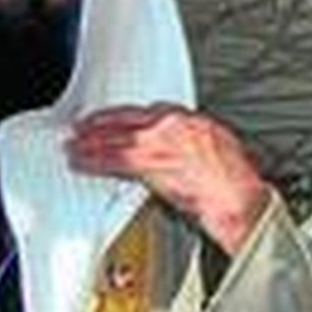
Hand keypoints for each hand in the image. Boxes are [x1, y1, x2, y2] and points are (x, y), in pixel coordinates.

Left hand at [66, 104, 270, 254]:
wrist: (237, 199)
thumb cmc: (237, 185)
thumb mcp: (223, 153)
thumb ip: (197, 147)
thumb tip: (185, 155)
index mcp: (194, 121)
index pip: (152, 112)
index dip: (130, 116)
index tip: (119, 120)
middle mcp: (174, 127)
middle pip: (128, 119)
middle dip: (103, 123)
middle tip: (83, 127)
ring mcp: (160, 143)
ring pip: (115, 137)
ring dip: (90, 142)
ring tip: (74, 145)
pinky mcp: (149, 165)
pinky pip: (113, 160)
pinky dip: (94, 161)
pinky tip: (82, 163)